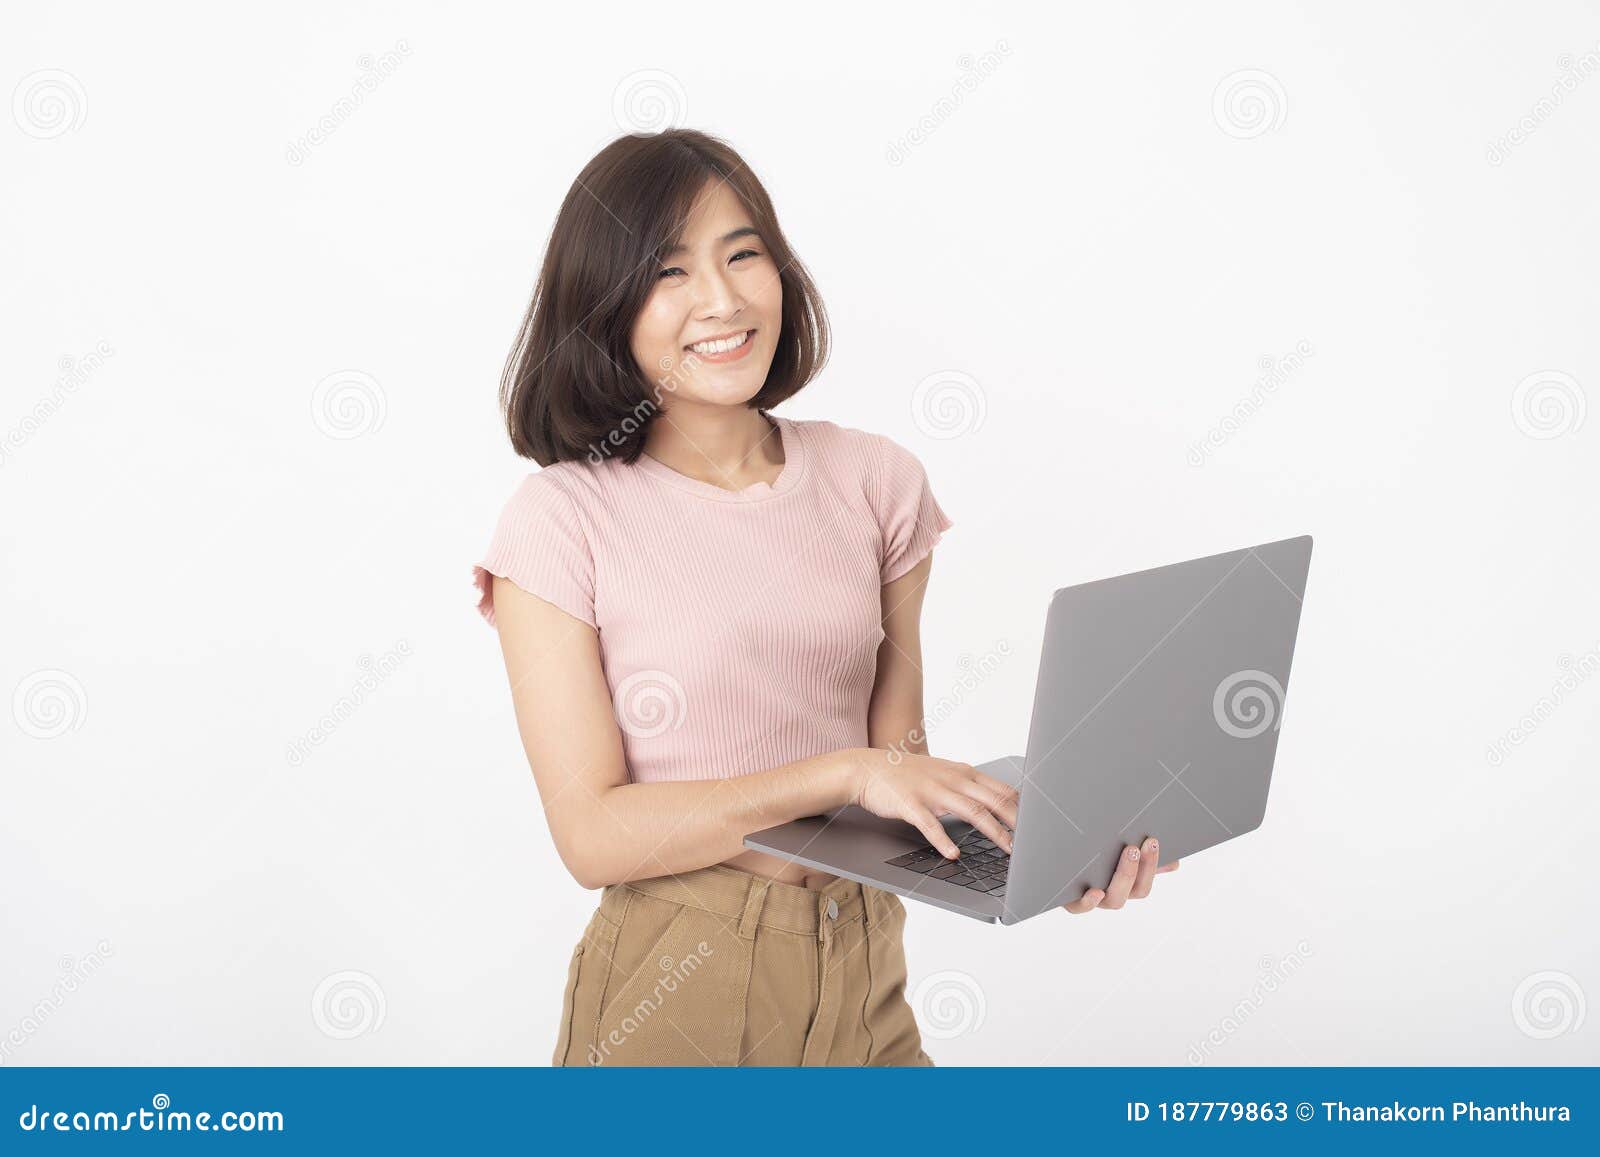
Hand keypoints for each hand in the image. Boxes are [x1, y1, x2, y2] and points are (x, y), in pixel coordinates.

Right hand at [846, 748, 1018, 857]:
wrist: (867, 769)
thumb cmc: (906, 774)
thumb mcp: (942, 773)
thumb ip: (966, 785)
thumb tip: (993, 801)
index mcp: (962, 772)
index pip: (1001, 789)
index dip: (1022, 808)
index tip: (1038, 825)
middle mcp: (952, 779)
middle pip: (993, 800)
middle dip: (1018, 821)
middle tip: (1034, 842)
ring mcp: (932, 790)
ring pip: (971, 811)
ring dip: (994, 831)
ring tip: (1009, 849)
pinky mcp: (911, 804)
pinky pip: (931, 824)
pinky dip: (944, 840)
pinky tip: (954, 854)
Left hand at [1061, 837, 1178, 913]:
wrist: (1043, 865)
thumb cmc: (1082, 857)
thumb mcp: (1108, 852)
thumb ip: (1137, 855)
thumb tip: (1172, 860)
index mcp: (1123, 885)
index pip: (1145, 881)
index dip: (1154, 866)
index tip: (1158, 844)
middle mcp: (1110, 895)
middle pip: (1135, 890)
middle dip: (1144, 866)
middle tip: (1146, 842)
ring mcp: (1091, 900)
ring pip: (1114, 899)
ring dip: (1125, 876)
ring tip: (1128, 851)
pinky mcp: (1069, 902)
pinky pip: (1081, 908)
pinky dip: (1090, 902)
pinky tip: (1096, 891)